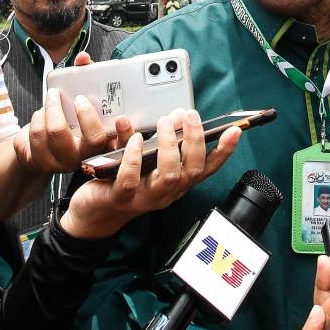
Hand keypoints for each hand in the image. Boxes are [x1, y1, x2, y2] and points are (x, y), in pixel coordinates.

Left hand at [14, 52, 119, 173]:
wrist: (38, 149)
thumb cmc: (68, 121)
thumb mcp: (81, 101)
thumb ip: (86, 77)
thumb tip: (82, 58)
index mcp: (103, 142)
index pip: (122, 144)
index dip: (126, 134)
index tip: (122, 118)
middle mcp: (87, 156)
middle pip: (92, 138)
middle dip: (85, 113)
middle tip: (78, 98)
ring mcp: (65, 162)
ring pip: (56, 131)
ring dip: (51, 107)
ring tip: (52, 99)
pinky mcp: (42, 162)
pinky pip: (37, 133)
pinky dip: (37, 117)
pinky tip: (41, 115)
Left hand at [60, 108, 240, 238]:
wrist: (93, 214)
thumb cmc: (124, 181)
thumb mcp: (148, 161)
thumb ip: (161, 141)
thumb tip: (175, 116)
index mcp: (177, 182)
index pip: (207, 168)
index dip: (223, 151)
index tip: (235, 131)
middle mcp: (167, 192)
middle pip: (192, 170)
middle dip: (195, 140)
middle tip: (189, 115)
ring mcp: (146, 197)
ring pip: (169, 175)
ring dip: (169, 146)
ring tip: (164, 122)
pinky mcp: (120, 198)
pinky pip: (130, 179)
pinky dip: (134, 157)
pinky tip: (135, 139)